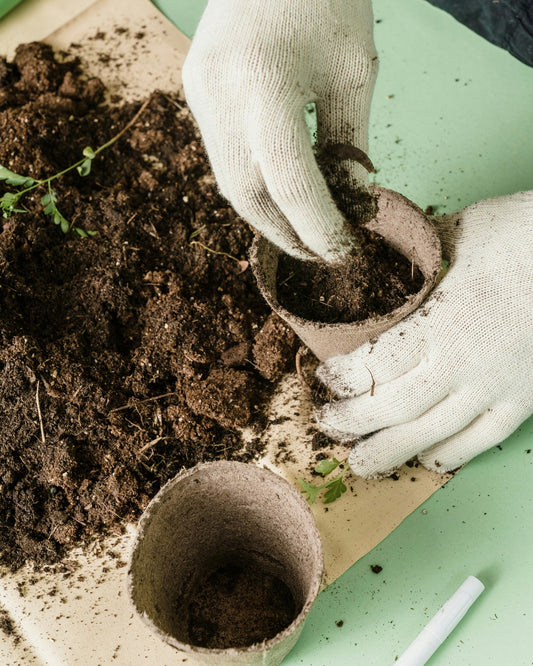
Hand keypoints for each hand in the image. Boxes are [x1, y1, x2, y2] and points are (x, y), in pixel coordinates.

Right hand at [182, 0, 377, 261]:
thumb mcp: (353, 73)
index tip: (345, 251)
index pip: (292, 184)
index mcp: (266, 86)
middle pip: (249, 197)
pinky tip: (279, 193)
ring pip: (229, 183)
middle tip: (322, 254)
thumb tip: (349, 202)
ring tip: (303, 231)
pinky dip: (253, 184)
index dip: (320, 228)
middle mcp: (220, 97)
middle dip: (287, 236)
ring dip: (267, 216)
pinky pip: (222, 156)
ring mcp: (199, 95)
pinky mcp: (194, 91)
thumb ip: (349, 145)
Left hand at [316, 192, 532, 477]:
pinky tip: (429, 461)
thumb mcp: (463, 231)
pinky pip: (483, 439)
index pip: (376, 364)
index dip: (345, 378)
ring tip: (362, 464)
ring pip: (433, 432)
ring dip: (391, 450)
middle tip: (327, 424)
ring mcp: (496, 387)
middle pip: (396, 406)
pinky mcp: (524, 398)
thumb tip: (383, 249)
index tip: (326, 379)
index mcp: (442, 321)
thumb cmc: (527, 236)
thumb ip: (418, 253)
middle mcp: (464, 363)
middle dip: (354, 420)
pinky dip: (453, 453)